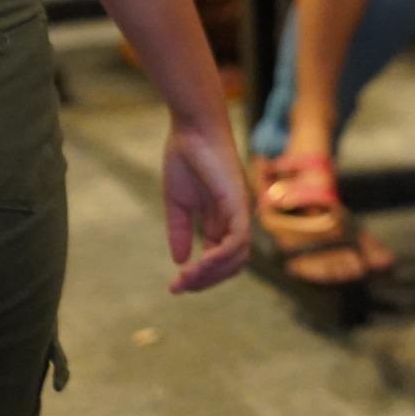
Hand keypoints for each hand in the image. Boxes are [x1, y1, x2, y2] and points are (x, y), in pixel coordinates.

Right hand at [159, 116, 250, 292]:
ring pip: (237, 257)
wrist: (192, 129)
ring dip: (212, 273)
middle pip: (231, 264)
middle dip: (206, 281)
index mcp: (221, 219)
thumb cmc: (186, 158)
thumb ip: (181, 231)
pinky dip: (221, 256)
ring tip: (186, 278)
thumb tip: (181, 261)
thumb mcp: (178, 203)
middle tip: (179, 286)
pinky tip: (200, 263)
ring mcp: (240, 211)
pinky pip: (238, 240)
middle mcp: (235, 219)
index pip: (219, 259)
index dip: (200, 277)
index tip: (174, 286)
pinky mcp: (240, 203)